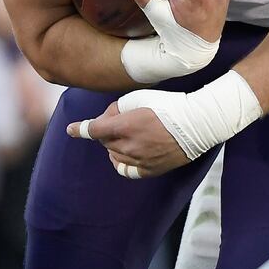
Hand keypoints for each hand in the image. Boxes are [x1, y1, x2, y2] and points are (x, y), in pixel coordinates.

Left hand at [67, 100, 187, 178]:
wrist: (197, 124)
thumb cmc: (169, 106)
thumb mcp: (139, 97)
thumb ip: (118, 109)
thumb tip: (108, 119)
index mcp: (125, 126)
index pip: (94, 130)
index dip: (80, 129)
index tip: (71, 130)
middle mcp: (129, 146)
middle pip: (104, 141)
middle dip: (107, 129)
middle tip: (124, 118)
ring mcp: (139, 161)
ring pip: (113, 155)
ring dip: (114, 144)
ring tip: (130, 133)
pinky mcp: (150, 170)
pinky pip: (126, 170)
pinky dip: (121, 161)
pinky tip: (125, 153)